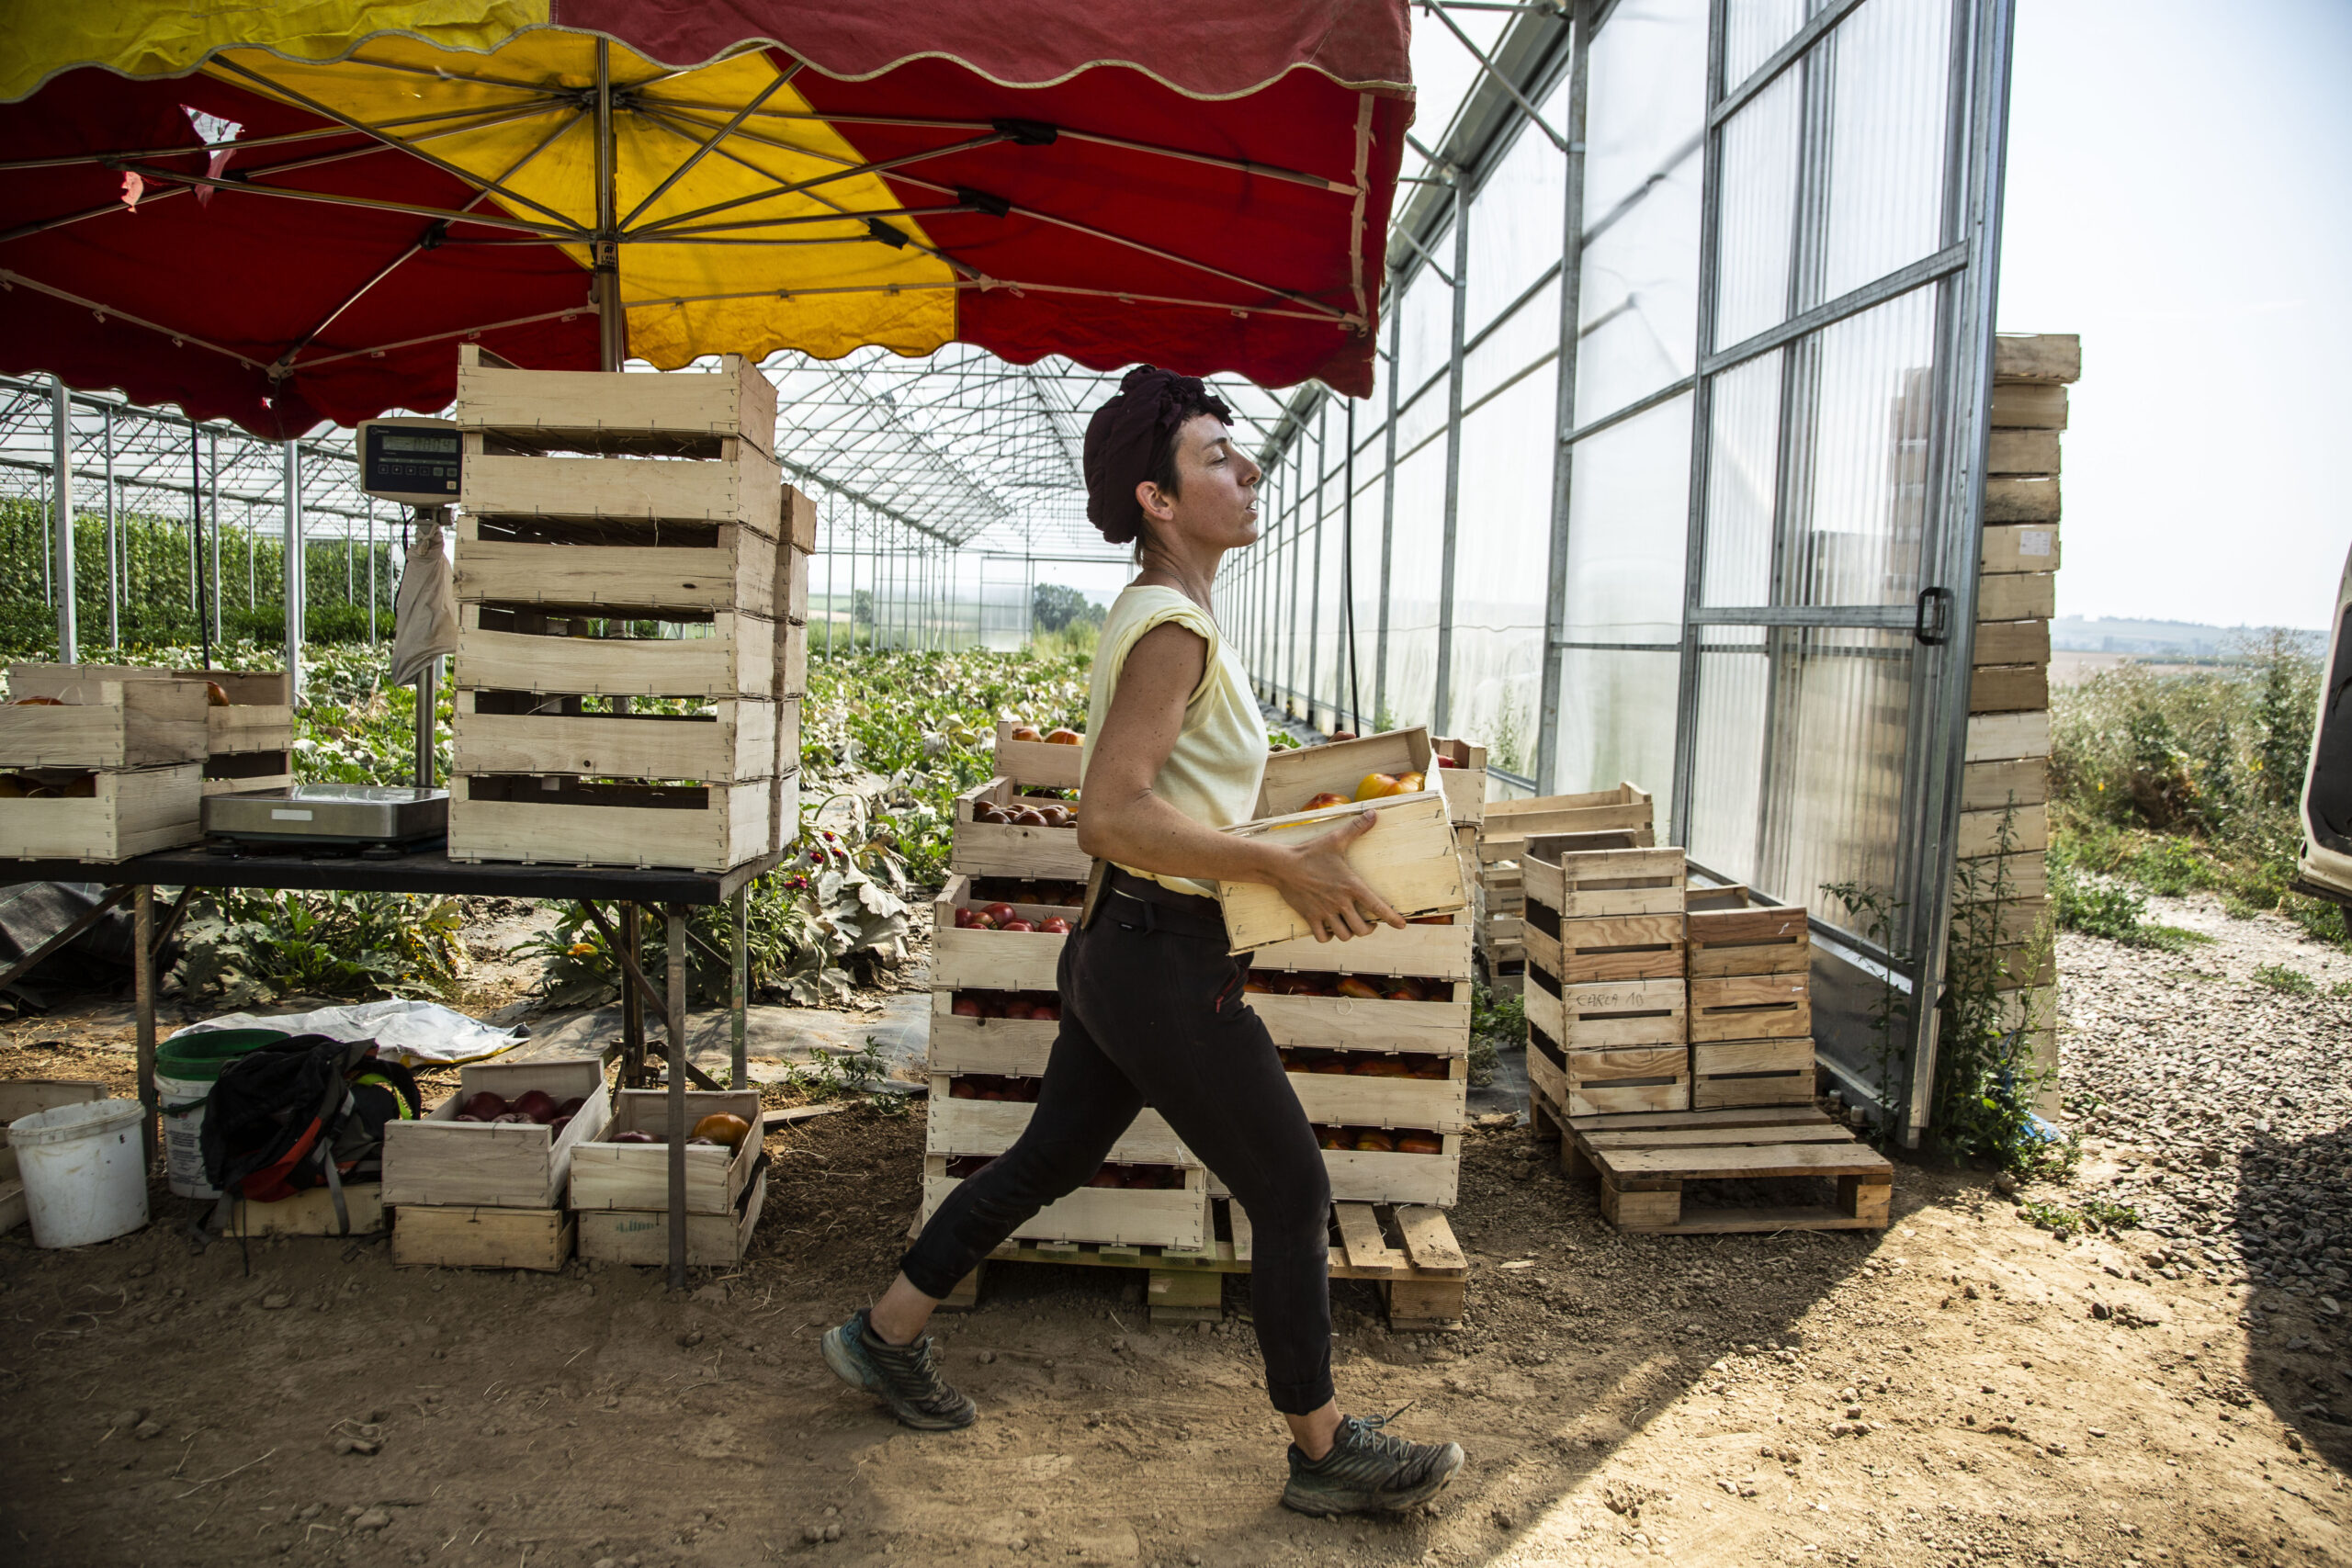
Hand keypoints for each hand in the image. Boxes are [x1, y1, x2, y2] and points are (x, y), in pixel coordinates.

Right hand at [1269, 808, 1407, 941]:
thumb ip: (1357, 828)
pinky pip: (1323, 937)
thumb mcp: (1335, 839)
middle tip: (1369, 923)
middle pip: (1362, 929)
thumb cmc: (1311, 852)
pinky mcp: (1310, 917)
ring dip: (1350, 933)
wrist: (1282, 865)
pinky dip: (1328, 936)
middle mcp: (1340, 902)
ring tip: (1350, 926)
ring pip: (1345, 935)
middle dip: (1369, 929)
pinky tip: (1330, 929)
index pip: (1377, 906)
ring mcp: (1325, 912)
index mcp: (1351, 885)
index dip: (1392, 918)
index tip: (1402, 925)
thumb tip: (1374, 813)